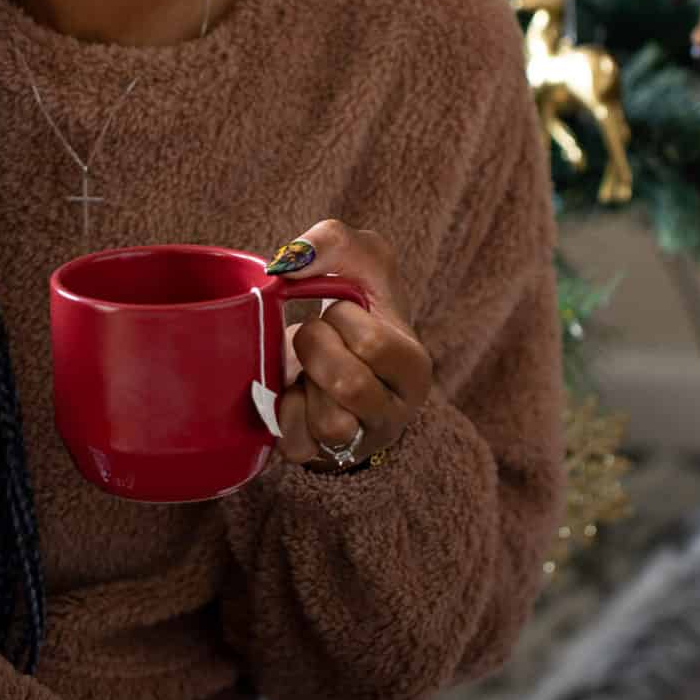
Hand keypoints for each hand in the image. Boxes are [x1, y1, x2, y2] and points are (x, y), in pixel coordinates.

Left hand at [268, 219, 430, 468]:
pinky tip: (294, 394)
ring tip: (309, 369)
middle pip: (349, 385)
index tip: (340, 311)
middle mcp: (395, 411)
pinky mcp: (320, 458)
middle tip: (314, 335)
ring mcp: (359, 440)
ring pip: (329, 423)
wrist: (337, 362)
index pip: (374, 342)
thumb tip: (288, 264)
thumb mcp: (360, 262)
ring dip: (305, 384)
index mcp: (414, 365)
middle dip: (316, 347)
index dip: (342, 318)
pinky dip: (284, 414)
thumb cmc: (355, 310)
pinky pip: (296, 444)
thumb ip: (333, 240)